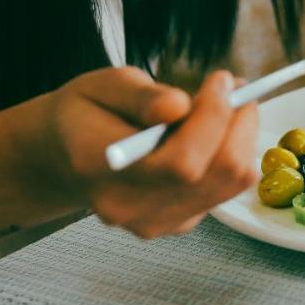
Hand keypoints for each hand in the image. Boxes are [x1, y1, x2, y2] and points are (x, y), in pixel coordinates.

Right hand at [43, 67, 257, 237]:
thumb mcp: (101, 86)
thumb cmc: (84, 114)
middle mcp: (130, 206)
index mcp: (101, 168)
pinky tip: (211, 133)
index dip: (213, 118)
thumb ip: (140, 96)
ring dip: (241, 137)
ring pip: (230, 183)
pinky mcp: (177, 224)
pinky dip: (231, 155)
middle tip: (235, 87)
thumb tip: (179, 106)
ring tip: (227, 105)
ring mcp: (156, 222)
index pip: (180, 161)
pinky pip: (225, 190)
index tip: (221, 80)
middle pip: (215, 174)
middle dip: (237, 124)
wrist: (63, 158)